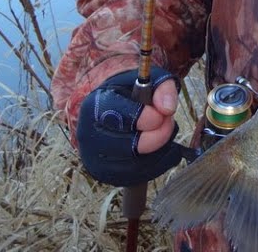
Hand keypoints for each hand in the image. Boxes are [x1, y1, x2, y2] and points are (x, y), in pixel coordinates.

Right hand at [75, 67, 185, 185]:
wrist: (109, 108)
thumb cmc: (130, 92)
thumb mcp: (148, 80)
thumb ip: (162, 88)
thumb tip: (167, 109)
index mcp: (94, 106)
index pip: (122, 118)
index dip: (149, 118)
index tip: (163, 113)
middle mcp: (88, 135)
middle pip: (131, 147)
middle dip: (159, 135)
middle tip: (169, 123)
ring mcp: (94, 158)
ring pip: (137, 166)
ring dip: (161, 151)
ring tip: (164, 133)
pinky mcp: (105, 174)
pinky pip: (138, 177)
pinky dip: (157, 165)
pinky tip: (163, 149)